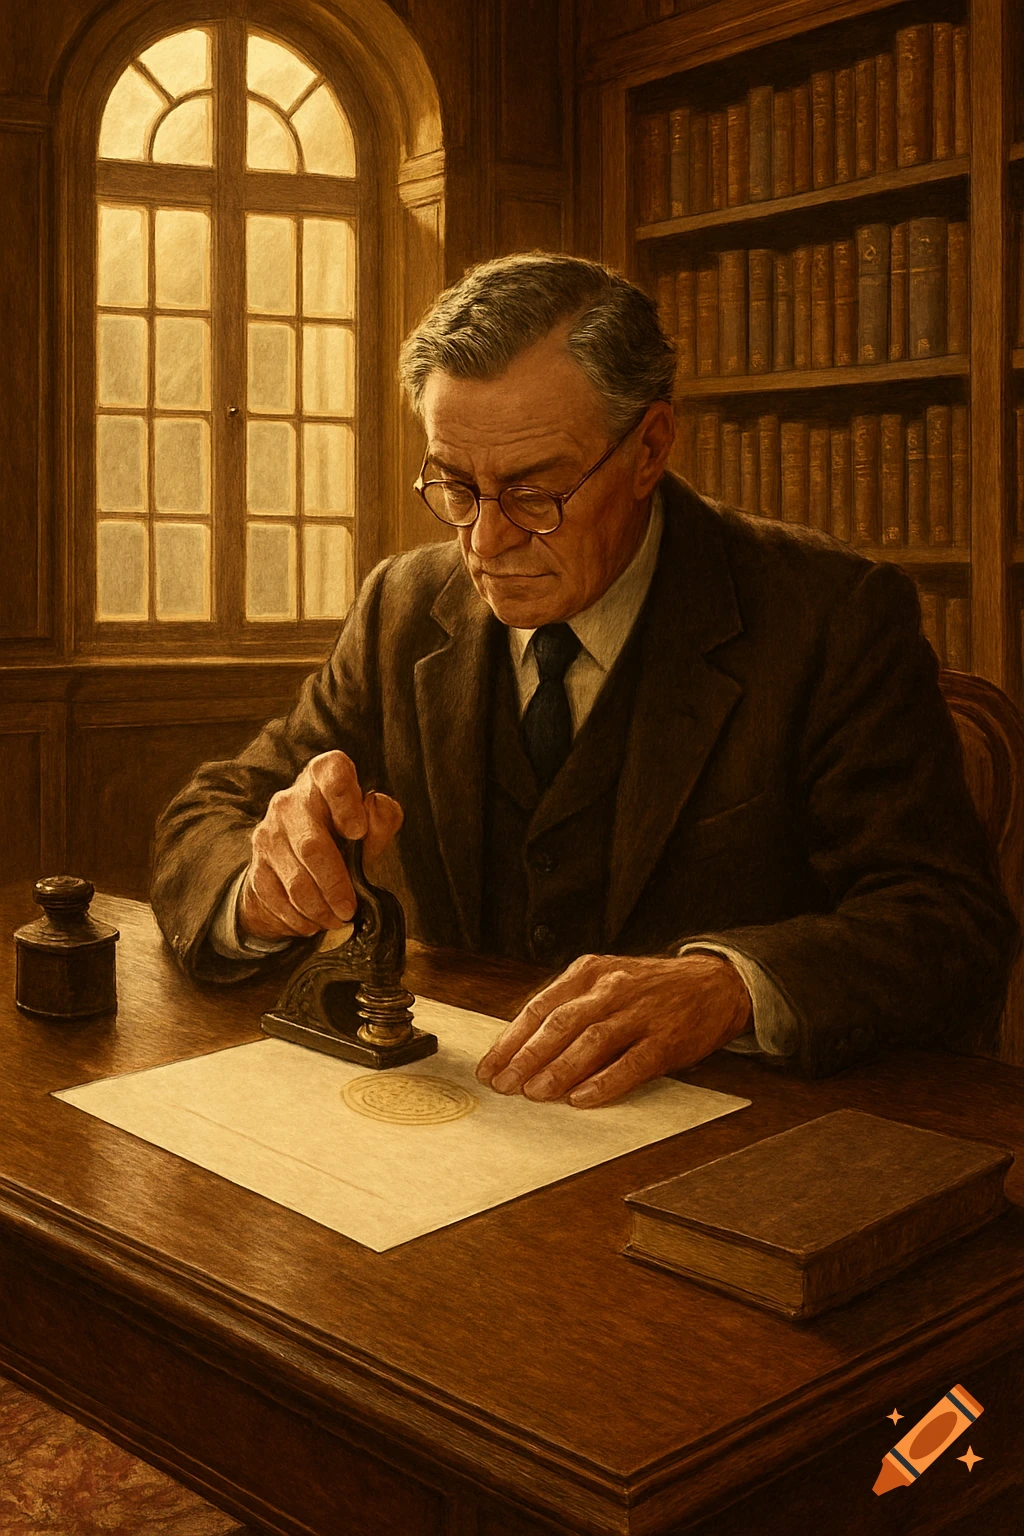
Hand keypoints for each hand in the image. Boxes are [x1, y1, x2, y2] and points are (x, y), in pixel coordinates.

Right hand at [238, 751, 402, 940]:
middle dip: (334, 885)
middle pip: (311, 845)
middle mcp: (290, 801)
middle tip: (350, 910)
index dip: (346, 803)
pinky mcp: (257, 864)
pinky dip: (297, 917)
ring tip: (336, 920)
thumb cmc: (349, 830)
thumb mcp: (373, 823)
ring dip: (318, 908)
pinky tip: (313, 923)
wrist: (305, 850)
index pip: (334, 776)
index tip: (358, 832)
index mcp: (323, 778)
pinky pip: (274, 897)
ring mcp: (269, 833)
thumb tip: (375, 811)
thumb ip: (381, 817)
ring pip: (294, 879)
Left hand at [475, 952, 751, 1107]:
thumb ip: (570, 1006)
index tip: (490, 1067)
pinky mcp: (666, 1039)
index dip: (511, 1040)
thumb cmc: (649, 989)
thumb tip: (525, 1048)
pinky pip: (630, 1063)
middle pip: (560, 1024)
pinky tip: (581, 1099)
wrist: (714, 983)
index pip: (540, 1007)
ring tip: (535, 1094)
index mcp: (590, 972)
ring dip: (558, 1071)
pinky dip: (603, 1083)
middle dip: (526, 1058)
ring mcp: (640, 1013)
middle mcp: (612, 988)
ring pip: (590, 1042)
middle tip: (504, 1085)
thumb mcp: (606, 980)